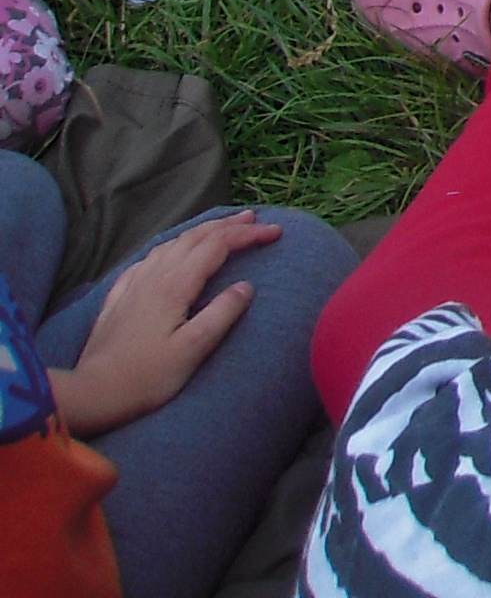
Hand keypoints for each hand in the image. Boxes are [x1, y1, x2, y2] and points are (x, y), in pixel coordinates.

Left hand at [49, 214, 277, 433]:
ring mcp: (131, 286)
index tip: (275, 232)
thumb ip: (222, 314)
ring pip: (169, 245)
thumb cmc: (146, 377)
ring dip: (198, 233)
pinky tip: (166, 256)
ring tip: (217, 231)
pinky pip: (146, 261)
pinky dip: (167, 249)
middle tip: (253, 220)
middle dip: (226, 226)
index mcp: (175, 285)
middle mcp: (153, 277)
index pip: (217, 246)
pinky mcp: (116, 299)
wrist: (91, 394)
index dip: (248, 235)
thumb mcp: (193, 350)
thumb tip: (245, 286)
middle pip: (193, 238)